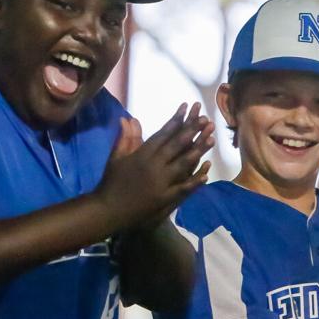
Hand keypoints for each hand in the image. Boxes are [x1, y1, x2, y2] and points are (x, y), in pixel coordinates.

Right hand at [94, 103, 215, 229]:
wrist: (108, 210)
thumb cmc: (111, 182)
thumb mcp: (116, 158)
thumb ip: (125, 138)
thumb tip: (128, 118)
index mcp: (141, 155)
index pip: (162, 134)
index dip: (176, 120)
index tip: (186, 108)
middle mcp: (153, 166)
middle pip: (176, 145)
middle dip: (192, 131)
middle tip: (205, 119)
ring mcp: (160, 183)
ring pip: (183, 164)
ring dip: (198, 151)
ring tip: (211, 139)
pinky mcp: (163, 198)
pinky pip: (183, 188)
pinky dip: (195, 180)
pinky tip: (206, 173)